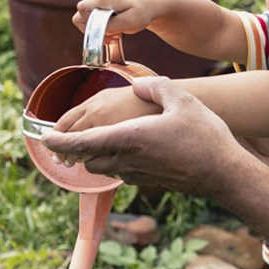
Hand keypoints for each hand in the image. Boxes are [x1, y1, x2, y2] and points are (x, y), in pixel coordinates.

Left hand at [41, 77, 255, 196]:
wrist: (223, 173)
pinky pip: (120, 173)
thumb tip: (138, 86)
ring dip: (92, 157)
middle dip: (73, 150)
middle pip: (86, 159)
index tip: (45, 138)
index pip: (81, 143)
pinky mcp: (149, 182)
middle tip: (64, 139)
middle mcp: (127, 160)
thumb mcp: (181, 100)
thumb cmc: (204, 136)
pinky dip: (113, 162)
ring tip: (91, 144)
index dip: (59, 141)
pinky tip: (126, 150)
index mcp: (128, 138)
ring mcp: (137, 175)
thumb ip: (156, 87)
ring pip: (102, 168)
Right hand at [72, 0, 154, 35]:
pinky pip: (92, 24)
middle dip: (92, 31)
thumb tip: (96, 31)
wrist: (147, 5)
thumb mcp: (130, 21)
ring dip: (97, 32)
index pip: (82, 9)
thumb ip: (113, 25)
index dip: (88, 23)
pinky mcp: (100, 11)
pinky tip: (115, 32)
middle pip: (79, 17)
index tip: (105, 31)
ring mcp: (98, 5)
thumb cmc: (140, 12)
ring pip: (85, 22)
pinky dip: (102, 31)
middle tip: (110, 35)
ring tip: (115, 33)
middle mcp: (98, 0)